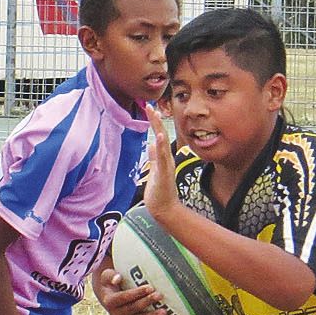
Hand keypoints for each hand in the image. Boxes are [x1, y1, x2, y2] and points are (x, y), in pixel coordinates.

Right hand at [95, 266, 165, 314]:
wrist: (108, 298)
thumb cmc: (111, 283)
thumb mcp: (107, 277)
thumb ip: (111, 276)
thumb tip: (118, 278)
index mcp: (109, 302)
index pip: (123, 297)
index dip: (136, 293)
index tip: (150, 287)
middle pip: (133, 309)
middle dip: (147, 302)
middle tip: (159, 295)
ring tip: (164, 311)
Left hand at [140, 105, 183, 224]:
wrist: (164, 207)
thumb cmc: (160, 190)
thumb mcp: (155, 169)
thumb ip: (154, 157)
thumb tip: (152, 144)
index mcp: (163, 157)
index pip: (158, 135)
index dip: (154, 122)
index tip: (149, 109)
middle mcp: (166, 158)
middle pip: (161, 135)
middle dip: (155, 121)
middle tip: (150, 106)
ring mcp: (166, 165)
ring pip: (162, 144)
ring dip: (159, 130)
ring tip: (156, 116)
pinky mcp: (164, 173)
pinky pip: (162, 159)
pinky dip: (161, 148)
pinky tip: (159, 138)